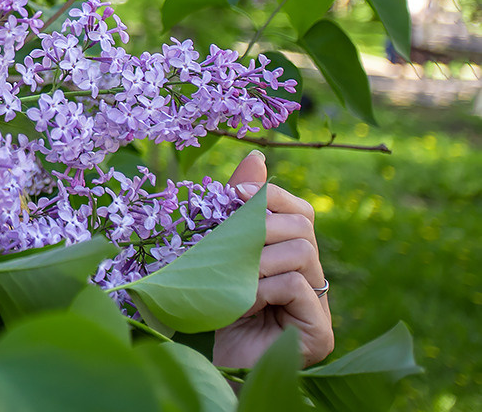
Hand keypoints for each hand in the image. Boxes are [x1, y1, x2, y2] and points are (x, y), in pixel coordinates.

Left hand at [212, 150, 334, 368]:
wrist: (196, 358)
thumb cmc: (206, 304)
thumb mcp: (217, 249)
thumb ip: (237, 209)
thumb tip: (258, 158)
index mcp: (287, 256)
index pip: (299, 210)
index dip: (271, 197)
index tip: (235, 196)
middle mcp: (309, 278)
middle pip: (303, 226)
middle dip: (260, 228)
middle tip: (229, 247)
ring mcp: (318, 307)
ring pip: (301, 251)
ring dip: (257, 262)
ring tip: (233, 283)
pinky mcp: (319, 333)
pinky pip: (298, 285)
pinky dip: (265, 288)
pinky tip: (244, 304)